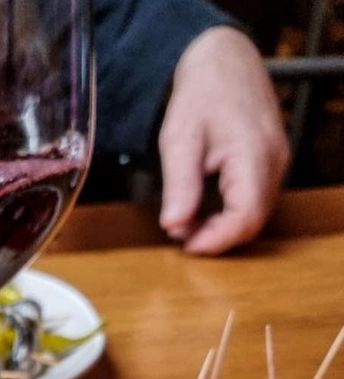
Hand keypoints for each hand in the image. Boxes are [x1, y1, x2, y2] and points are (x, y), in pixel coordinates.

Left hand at [158, 27, 289, 255]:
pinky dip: (230, 212)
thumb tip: (174, 226)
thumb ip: (179, 185)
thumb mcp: (179, 138)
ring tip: (189, 218)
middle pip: (253, 222)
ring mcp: (278, 161)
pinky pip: (256, 200)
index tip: (186, 245)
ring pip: (255, 214)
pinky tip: (205, 207)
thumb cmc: (202, 93)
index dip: (215, 240)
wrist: (224, 60)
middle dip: (216, 236)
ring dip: (222, 226)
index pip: (244, 217)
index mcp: (253, 152)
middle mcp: (274, 160)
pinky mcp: (272, 163)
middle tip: (182, 233)